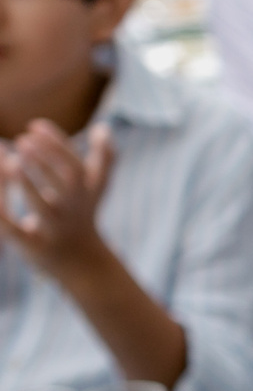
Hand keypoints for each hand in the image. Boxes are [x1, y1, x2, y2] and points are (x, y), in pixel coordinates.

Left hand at [0, 121, 116, 280]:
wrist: (81, 264)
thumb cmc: (82, 216)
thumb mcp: (97, 188)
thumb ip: (104, 158)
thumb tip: (103, 127)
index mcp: (87, 193)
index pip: (76, 164)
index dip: (58, 144)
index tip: (35, 125)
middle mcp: (74, 210)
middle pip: (69, 182)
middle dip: (48, 160)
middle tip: (24, 139)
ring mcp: (55, 228)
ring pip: (44, 207)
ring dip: (29, 184)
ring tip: (13, 160)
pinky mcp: (34, 245)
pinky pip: (15, 230)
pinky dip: (2, 215)